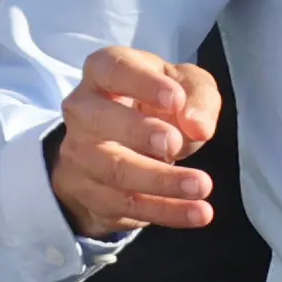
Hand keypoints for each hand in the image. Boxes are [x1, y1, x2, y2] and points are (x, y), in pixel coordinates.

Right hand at [50, 46, 222, 236]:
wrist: (123, 145)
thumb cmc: (155, 103)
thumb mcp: (186, 86)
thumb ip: (197, 97)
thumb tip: (198, 126)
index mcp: (102, 72)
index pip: (113, 70)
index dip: (141, 83)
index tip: (175, 100)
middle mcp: (82, 111)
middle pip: (100, 121)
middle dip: (138, 133)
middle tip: (175, 144)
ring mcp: (81, 155)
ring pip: (115, 170)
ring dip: (160, 181)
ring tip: (201, 185)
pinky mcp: (91, 193)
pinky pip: (127, 205)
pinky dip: (166, 210)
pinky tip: (197, 212)